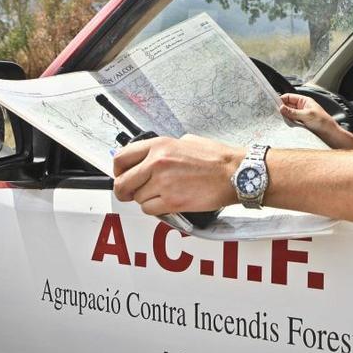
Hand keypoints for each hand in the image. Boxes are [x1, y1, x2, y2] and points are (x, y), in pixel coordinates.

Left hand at [112, 134, 240, 215]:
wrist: (235, 174)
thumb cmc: (217, 159)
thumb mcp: (186, 141)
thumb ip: (164, 149)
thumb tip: (150, 157)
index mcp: (159, 145)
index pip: (121, 158)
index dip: (117, 171)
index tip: (121, 176)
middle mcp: (157, 163)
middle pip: (123, 183)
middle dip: (123, 191)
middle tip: (129, 193)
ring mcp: (164, 183)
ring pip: (138, 199)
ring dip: (146, 199)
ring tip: (162, 194)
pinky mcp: (172, 202)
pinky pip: (150, 210)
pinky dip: (156, 209)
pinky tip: (168, 202)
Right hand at [280, 93, 352, 149]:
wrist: (330, 134)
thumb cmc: (323, 122)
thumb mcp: (306, 115)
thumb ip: (293, 112)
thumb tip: (281, 108)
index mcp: (304, 101)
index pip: (289, 97)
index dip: (282, 100)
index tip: (276, 106)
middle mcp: (302, 107)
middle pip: (287, 106)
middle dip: (283, 110)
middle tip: (280, 115)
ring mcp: (301, 116)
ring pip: (288, 115)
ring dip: (287, 118)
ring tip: (288, 121)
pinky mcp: (300, 124)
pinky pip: (291, 122)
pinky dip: (289, 124)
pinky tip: (290, 126)